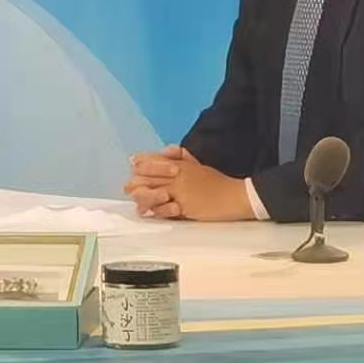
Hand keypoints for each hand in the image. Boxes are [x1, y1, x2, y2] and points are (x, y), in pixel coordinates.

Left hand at [124, 147, 253, 220]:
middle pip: (147, 176)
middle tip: (128, 189)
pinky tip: (149, 213)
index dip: (140, 164)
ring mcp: (180, 190)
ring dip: (142, 197)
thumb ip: (182, 157)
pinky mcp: (185, 206)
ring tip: (137, 203)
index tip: (133, 167)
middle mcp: (177, 174)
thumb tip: (169, 149)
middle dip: (135, 182)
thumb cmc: (217, 182)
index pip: (152, 160)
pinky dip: (155, 211)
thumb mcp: (198, 165)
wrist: (235, 196)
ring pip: (152, 192)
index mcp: (180, 164)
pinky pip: (164, 208)